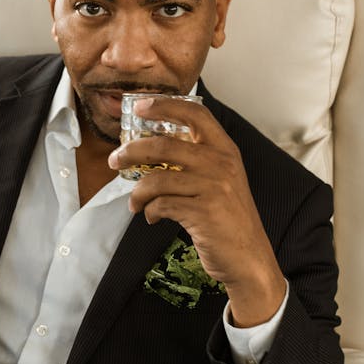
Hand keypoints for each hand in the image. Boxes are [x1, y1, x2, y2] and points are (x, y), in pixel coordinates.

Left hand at [108, 96, 285, 326]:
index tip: (141, 106)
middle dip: (131, 151)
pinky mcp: (204, 212)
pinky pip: (162, 205)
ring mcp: (214, 187)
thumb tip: (151, 149)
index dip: (166, 106)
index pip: (196, 114)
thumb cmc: (228, 218)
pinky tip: (152, 217)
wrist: (248, 258)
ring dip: (137, 193)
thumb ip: (197, 161)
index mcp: (225, 150)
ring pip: (157, 179)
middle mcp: (222, 163)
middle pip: (164, 145)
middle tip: (114, 161)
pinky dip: (150, 211)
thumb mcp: (221, 180)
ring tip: (134, 203)